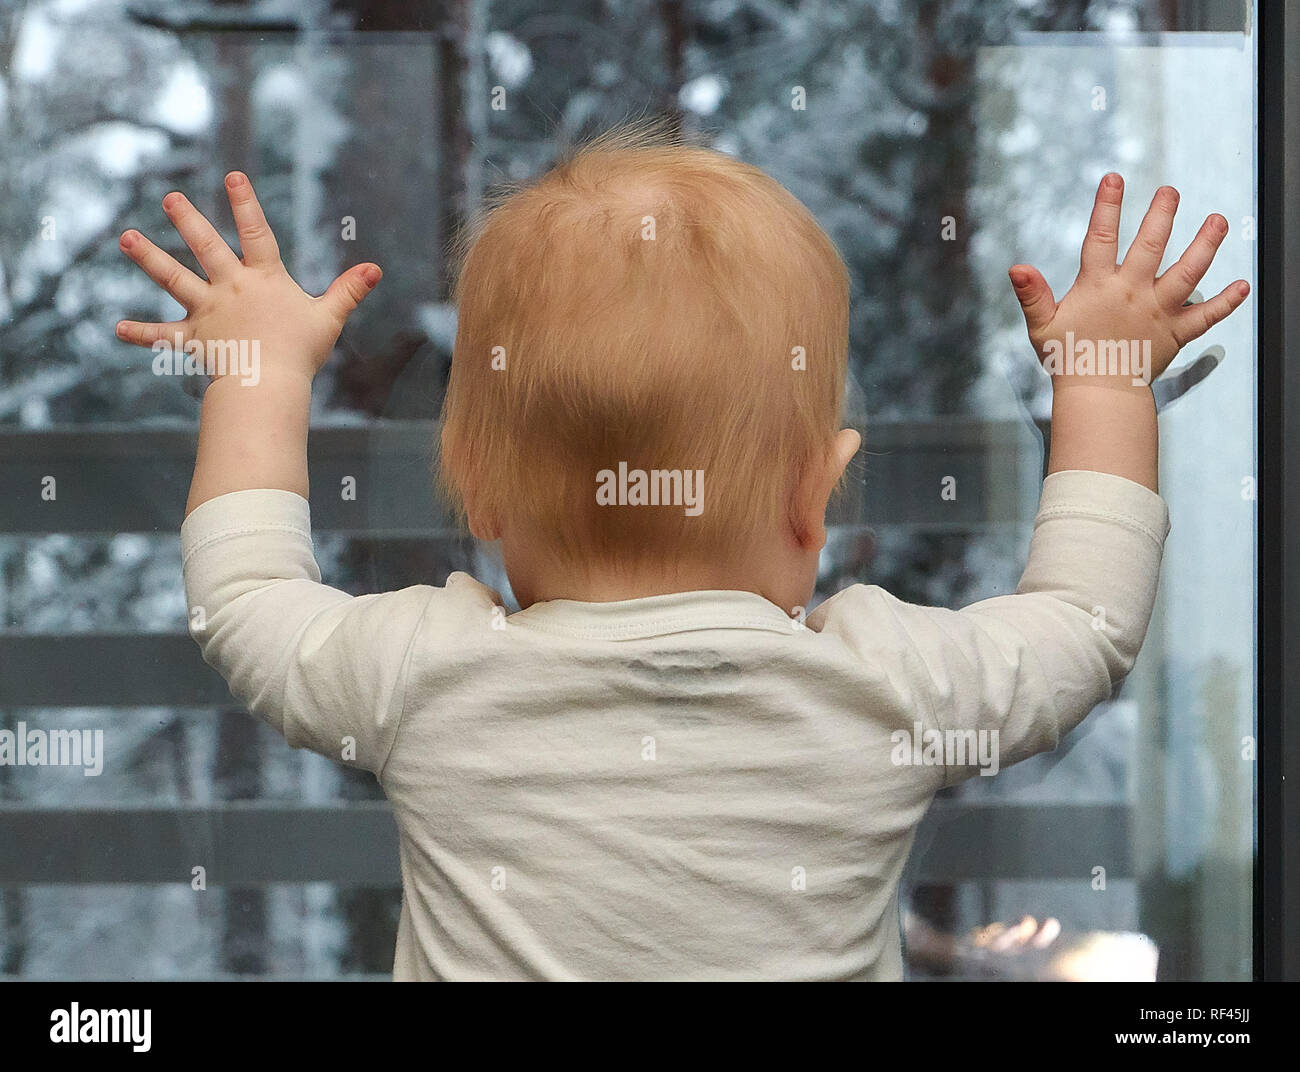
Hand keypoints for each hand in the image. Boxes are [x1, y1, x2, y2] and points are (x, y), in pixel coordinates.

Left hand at [116, 171, 380, 380]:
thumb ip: (348, 290)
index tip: (233, 175)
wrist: (267, 386)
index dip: (246, 203)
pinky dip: (141, 333)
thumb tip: (375, 269)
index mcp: (264, 279)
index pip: (256, 233)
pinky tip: (118, 328)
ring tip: (126, 238)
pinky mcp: (194, 339)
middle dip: (187, 220)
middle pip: (206, 247)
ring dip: (148, 258)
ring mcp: (208, 312)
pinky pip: (164, 335)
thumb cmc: (301, 353)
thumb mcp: (329, 318)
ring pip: (174, 279)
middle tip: (170, 199)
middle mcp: (230, 288)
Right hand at [1009, 173, 1248, 387]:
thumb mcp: (1042, 325)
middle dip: (1162, 214)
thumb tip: (1016, 268)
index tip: (1114, 179)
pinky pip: (1207, 316)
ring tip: (1218, 220)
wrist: (1098, 395)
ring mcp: (1159, 311)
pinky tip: (1243, 286)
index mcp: (1099, 287)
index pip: (1100, 238)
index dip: (1106, 207)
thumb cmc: (1068, 359)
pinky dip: (1226, 302)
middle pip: (1152, 245)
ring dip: (1206, 245)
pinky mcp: (1176, 333)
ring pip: (1188, 272)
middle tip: (1170, 192)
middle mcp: (1133, 293)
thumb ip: (1032, 294)